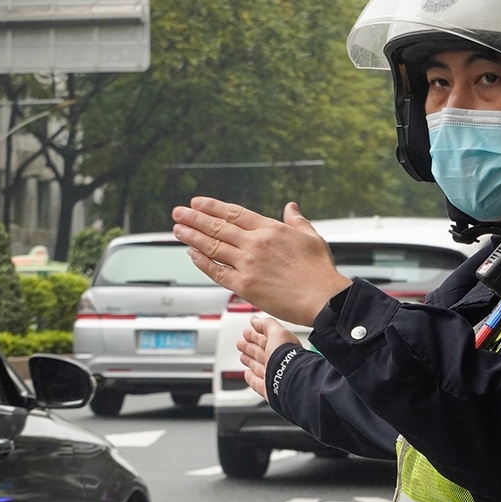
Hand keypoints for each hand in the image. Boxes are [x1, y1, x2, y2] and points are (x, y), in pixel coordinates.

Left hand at [170, 197, 348, 324]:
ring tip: (178, 230)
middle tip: (178, 212)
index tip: (197, 203)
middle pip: (217, 227)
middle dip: (194, 218)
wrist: (322, 298)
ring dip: (192, 237)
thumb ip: (296, 221)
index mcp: (270, 229)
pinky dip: (202, 262)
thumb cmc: (319, 271)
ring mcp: (247, 264)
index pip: (233, 213)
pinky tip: (191, 254)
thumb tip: (291, 207)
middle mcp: (255, 244)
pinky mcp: (244, 286)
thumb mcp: (311, 237)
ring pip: (212, 246)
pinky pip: (216, 271)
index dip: (212, 207)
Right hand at [235, 314, 297, 396]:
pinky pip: (258, 383)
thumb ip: (266, 325)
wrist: (289, 380)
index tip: (246, 332)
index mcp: (282, 347)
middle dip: (250, 347)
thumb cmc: (286, 357)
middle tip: (240, 343)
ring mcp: (273, 376)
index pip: (266, 339)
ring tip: (242, 356)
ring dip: (250, 361)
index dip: (255, 334)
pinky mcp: (268, 389)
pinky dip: (252, 378)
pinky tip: (248, 374)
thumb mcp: (277, 333)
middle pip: (261, 353)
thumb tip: (255, 320)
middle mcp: (279, 362)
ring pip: (259, 367)